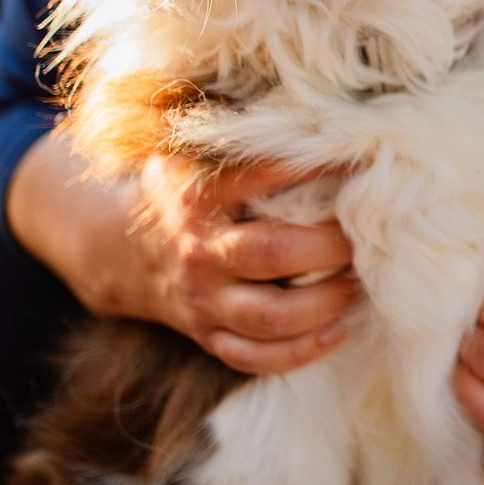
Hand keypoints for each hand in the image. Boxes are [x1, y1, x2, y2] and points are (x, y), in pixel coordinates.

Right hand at [133, 154, 355, 372]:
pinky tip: (337, 329)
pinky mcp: (208, 336)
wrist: (122, 251)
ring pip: (271, 317)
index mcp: (198, 200)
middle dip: (330, 247)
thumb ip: (239, 144)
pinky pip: (256, 357)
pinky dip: (302, 351)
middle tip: (361, 237)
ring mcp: (203, 301)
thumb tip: (314, 127)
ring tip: (355, 282)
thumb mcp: (194, 158)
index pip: (262, 179)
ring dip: (325, 303)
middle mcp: (200, 253)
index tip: (353, 166)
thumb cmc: (182, 194)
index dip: (313, 170)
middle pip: (276, 254)